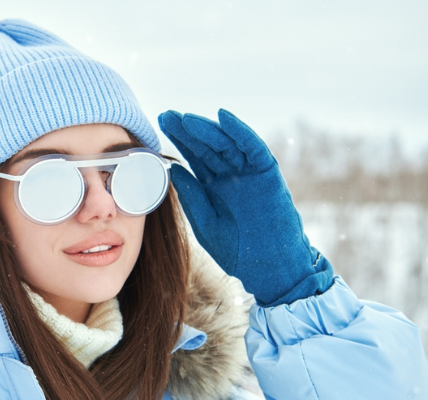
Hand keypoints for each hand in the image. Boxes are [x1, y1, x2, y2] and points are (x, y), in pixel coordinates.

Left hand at [158, 109, 333, 305]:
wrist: (269, 268)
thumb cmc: (237, 250)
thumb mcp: (206, 222)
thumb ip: (191, 196)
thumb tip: (171, 170)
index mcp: (214, 186)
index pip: (194, 157)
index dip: (178, 141)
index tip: (158, 127)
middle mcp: (231, 175)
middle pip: (207, 146)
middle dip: (187, 131)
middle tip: (165, 116)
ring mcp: (249, 173)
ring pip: (227, 143)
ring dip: (207, 129)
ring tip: (186, 119)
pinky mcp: (268, 174)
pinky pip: (254, 148)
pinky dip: (240, 131)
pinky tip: (223, 118)